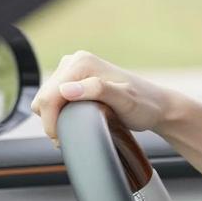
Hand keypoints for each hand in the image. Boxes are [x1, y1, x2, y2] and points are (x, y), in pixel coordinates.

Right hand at [31, 50, 180, 148]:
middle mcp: (75, 61)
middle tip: (67, 139)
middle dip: (51, 120)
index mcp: (82, 62)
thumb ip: (98, 91)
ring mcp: (73, 69)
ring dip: (54, 117)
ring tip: (74, 131)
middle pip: (44, 96)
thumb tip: (66, 90)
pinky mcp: (75, 79)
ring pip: (47, 98)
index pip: (49, 94)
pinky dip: (59, 112)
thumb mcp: (125, 101)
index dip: (51, 120)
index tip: (61, 139)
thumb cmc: (145, 105)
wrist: (158, 106)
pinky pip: (54, 98)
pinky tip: (74, 122)